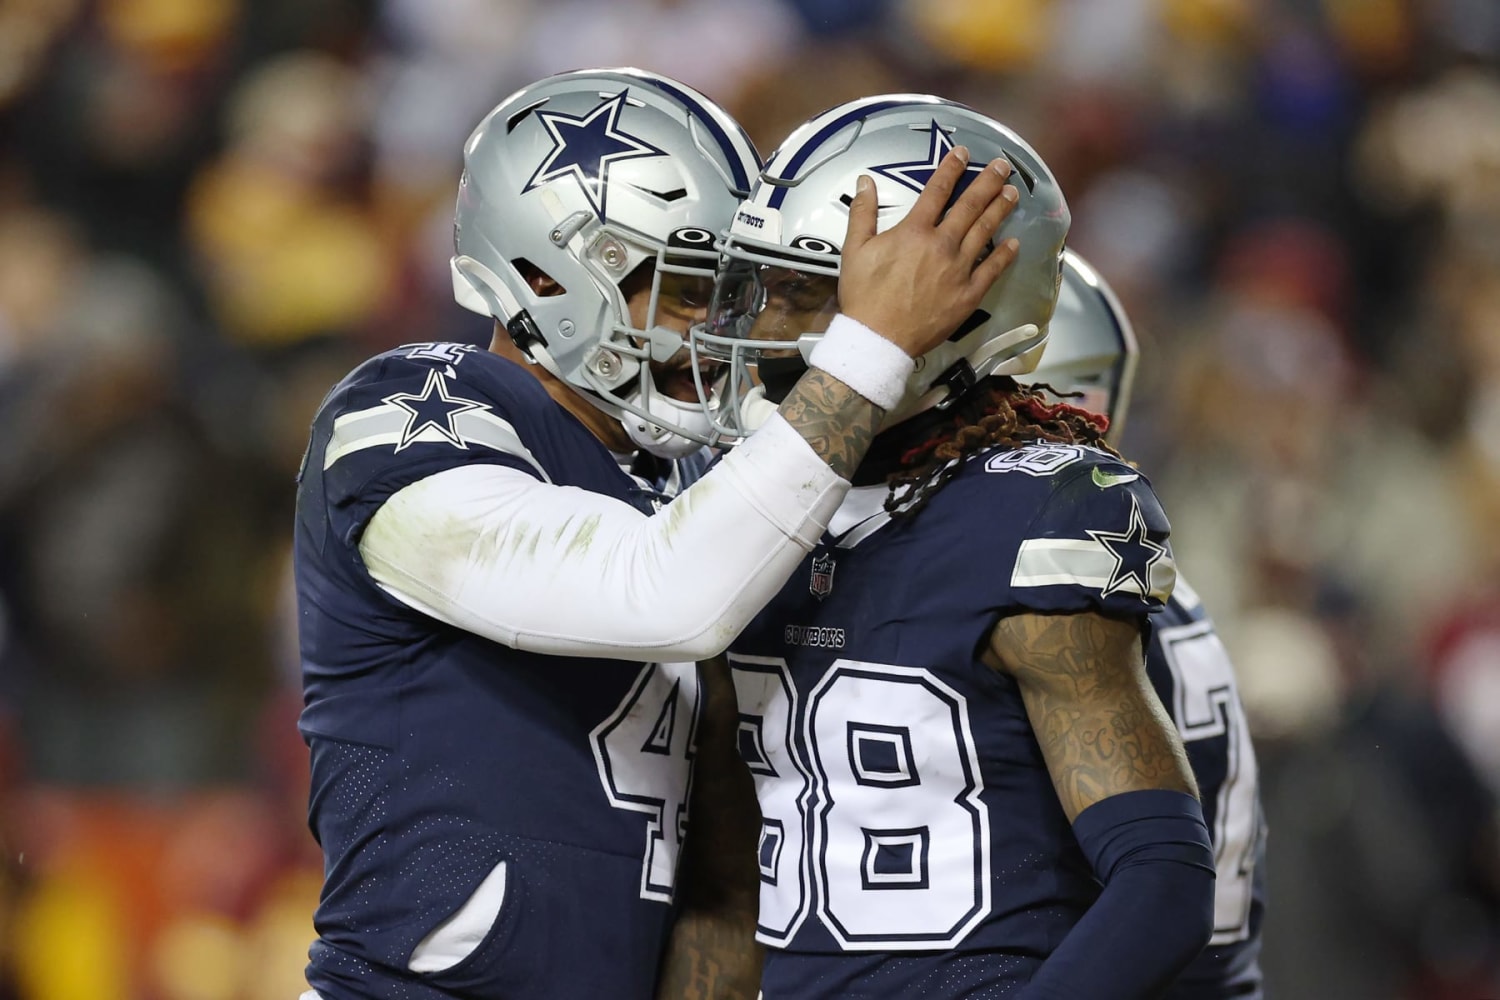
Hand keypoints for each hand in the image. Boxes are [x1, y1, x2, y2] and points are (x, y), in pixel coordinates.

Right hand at [838, 147, 1020, 357]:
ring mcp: (958, 269)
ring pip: (985, 232)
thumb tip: (865, 182)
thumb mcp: (854, 250)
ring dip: (1000, 210)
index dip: (952, 169)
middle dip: (988, 182)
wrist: (878, 339)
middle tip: (1003, 166)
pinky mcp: (968, 294)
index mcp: (914, 231)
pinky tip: (1014, 243)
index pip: (937, 191)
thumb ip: (862, 213)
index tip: (964, 153)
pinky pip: (991, 270)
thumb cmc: (864, 296)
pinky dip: (1004, 255)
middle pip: (970, 206)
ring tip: (1012, 194)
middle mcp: (941, 245)